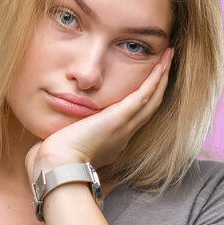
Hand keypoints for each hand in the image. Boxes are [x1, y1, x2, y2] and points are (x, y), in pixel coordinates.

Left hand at [25, 47, 173, 183]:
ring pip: (151, 99)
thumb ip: (66, 135)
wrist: (58, 166)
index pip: (132, 118)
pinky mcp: (120, 119)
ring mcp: (124, 127)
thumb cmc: (54, 159)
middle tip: (166, 64)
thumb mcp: (64, 143)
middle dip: (158, 85)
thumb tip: (56, 133)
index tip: (145, 86)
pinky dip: (155, 79)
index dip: (142, 100)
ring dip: (162, 77)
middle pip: (148, 107)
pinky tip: (162, 64)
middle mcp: (123, 136)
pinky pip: (144, 95)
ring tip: (169, 57)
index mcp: (111, 143)